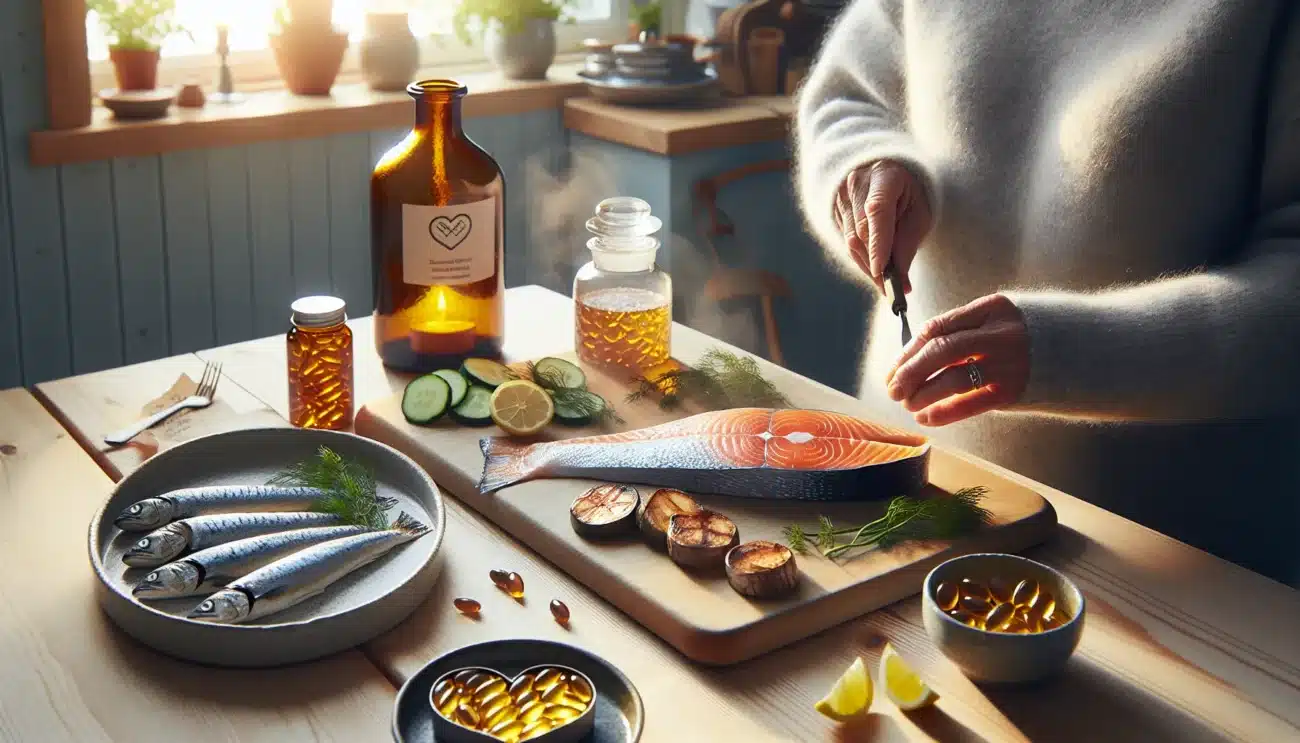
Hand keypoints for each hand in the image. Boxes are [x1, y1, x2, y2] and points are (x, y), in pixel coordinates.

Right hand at [832, 160, 931, 293]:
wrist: (889, 176)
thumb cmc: (909, 195)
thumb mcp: (919, 215)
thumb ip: (907, 245)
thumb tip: (899, 282)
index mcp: (885, 175)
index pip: (877, 211)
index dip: (878, 243)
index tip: (882, 271)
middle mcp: (857, 182)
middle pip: (862, 231)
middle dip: (876, 264)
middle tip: (893, 290)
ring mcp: (841, 195)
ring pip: (851, 241)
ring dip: (868, 266)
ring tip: (887, 284)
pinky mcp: (834, 209)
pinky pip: (846, 241)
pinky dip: (861, 258)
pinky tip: (875, 266)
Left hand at [884, 294, 1029, 425]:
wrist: (1077, 353)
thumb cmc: (1023, 338)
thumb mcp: (995, 321)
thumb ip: (962, 331)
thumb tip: (912, 357)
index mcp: (990, 308)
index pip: (937, 327)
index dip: (909, 350)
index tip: (894, 367)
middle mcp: (999, 333)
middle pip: (941, 350)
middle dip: (909, 371)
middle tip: (892, 389)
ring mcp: (1007, 363)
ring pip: (952, 379)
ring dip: (922, 393)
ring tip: (906, 403)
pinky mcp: (1012, 390)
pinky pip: (969, 404)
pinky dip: (942, 412)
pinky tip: (925, 417)